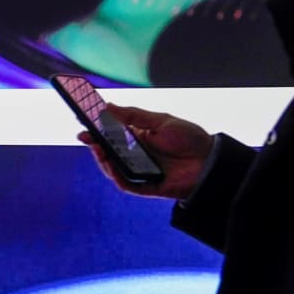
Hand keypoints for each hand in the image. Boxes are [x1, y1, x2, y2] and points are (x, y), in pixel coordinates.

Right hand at [78, 104, 214, 199]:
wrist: (210, 161)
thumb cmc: (189, 139)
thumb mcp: (161, 121)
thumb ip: (134, 116)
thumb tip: (109, 106)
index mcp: (138, 138)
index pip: (112, 134)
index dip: (96, 130)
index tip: (83, 123)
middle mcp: (136, 155)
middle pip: (109, 152)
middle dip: (95, 145)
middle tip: (85, 136)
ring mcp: (140, 171)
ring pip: (114, 169)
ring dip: (103, 160)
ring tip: (98, 149)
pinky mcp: (147, 187)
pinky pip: (127, 184)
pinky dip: (117, 177)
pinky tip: (112, 167)